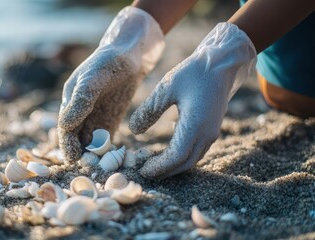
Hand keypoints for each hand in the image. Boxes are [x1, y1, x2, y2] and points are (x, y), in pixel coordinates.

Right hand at [58, 7, 164, 160]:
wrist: (132, 52)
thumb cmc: (109, 61)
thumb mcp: (93, 78)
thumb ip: (80, 100)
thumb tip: (65, 126)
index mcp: (71, 100)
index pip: (65, 128)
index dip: (67, 144)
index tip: (74, 159)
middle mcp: (81, 110)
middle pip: (77, 137)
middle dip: (81, 153)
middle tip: (90, 168)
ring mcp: (96, 115)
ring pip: (91, 140)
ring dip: (94, 154)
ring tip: (102, 168)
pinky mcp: (111, 118)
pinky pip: (106, 137)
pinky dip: (108, 149)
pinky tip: (114, 159)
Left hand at [129, 22, 255, 177]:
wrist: (222, 63)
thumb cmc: (194, 72)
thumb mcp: (166, 88)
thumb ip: (149, 110)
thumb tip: (134, 131)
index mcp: (196, 126)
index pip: (176, 157)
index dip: (159, 167)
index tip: (142, 170)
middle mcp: (207, 134)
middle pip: (185, 163)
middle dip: (164, 171)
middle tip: (144, 171)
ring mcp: (212, 132)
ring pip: (192, 159)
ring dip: (173, 165)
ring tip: (152, 162)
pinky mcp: (212, 129)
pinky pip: (197, 150)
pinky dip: (181, 156)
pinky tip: (168, 148)